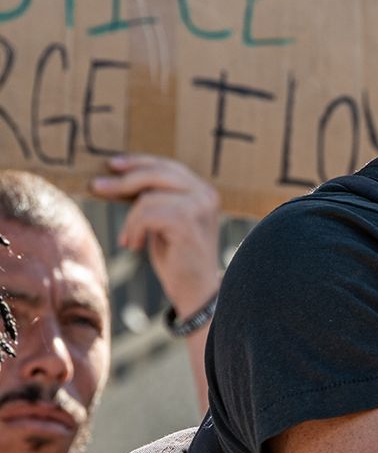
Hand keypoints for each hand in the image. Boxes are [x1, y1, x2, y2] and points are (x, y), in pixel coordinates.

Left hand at [89, 154, 223, 316]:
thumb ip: (156, 198)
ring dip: (130, 220)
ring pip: (148, 197)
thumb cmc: (177, 257)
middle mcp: (206, 193)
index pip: (167, 165)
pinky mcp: (188, 222)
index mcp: (203, 190)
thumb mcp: (166, 220)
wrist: (196, 290)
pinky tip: (134, 245)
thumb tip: (120, 177)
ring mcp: (200, 206)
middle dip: (123, 182)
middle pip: (156, 174)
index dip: (138, 162)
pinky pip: (147, 214)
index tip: (112, 165)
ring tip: (130, 240)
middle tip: (96, 188)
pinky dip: (134, 229)